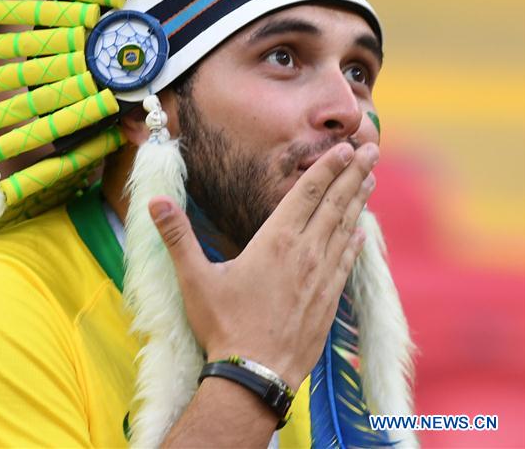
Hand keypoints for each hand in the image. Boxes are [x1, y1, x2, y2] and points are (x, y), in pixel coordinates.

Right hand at [150, 142, 376, 389]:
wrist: (256, 376)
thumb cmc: (223, 325)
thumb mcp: (194, 278)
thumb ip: (177, 236)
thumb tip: (154, 202)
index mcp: (275, 241)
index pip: (306, 194)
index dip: (326, 168)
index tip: (344, 148)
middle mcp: (305, 254)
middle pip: (333, 205)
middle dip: (352, 174)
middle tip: (370, 151)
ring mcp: (321, 278)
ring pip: (345, 229)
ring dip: (358, 202)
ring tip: (370, 179)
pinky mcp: (329, 301)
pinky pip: (347, 261)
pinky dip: (356, 241)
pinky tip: (362, 232)